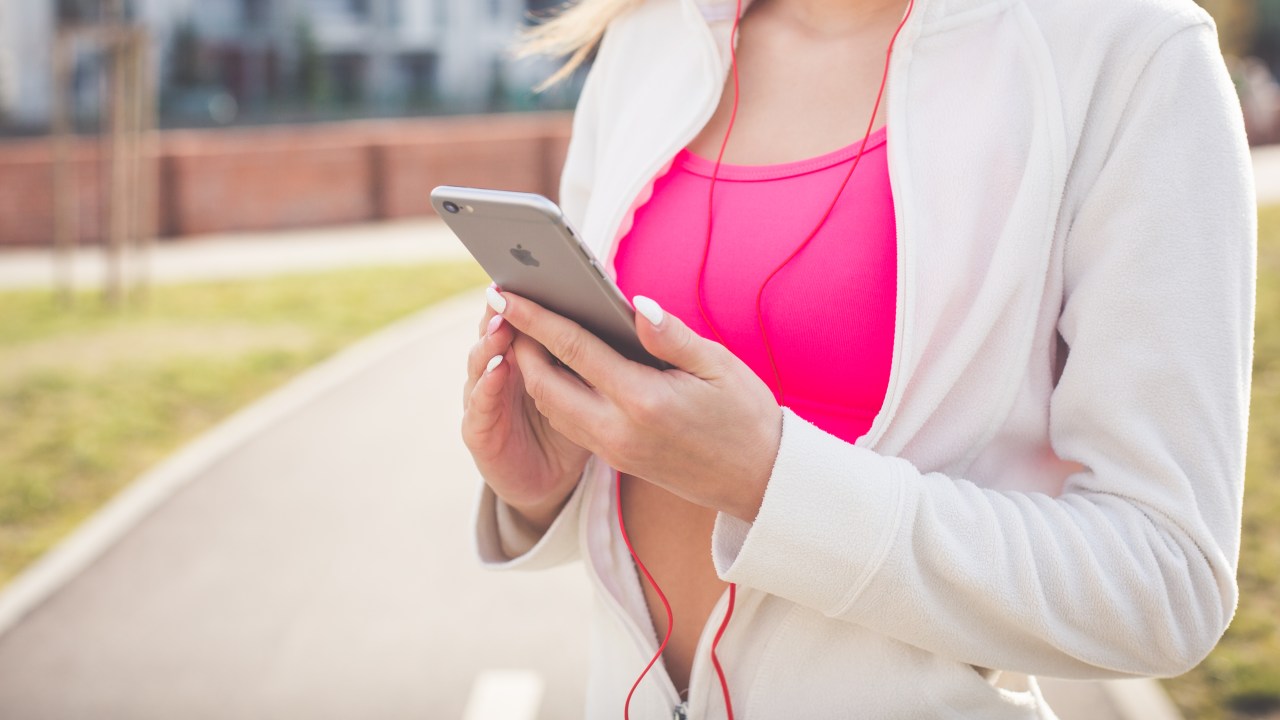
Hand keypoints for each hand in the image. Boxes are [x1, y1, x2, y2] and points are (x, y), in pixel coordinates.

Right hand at [461, 284, 591, 532]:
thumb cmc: (584, 424)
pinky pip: (477, 407)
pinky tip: (497, 369)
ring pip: (481, 363)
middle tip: (513, 286)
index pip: (526, 318)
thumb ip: (603, 350)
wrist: (554, 480)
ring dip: (489, 341)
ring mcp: (485, 400)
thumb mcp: (600, 387)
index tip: (538, 267)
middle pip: (495, 332)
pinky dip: (484, 386)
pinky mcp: (479, 433)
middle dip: (502, 310)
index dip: (529, 296)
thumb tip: (630, 307)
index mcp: (532, 354)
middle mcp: (501, 370)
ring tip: (503, 322)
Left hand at [493, 289, 782, 520]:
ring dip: (531, 372)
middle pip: (545, 385)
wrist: (760, 482)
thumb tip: (634, 304)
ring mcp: (614, 451)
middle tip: (507, 308)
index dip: (536, 318)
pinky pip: (569, 424)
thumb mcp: (719, 366)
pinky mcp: (616, 460)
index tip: (506, 293)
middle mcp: (619, 431)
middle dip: (520, 345)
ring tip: (524, 332)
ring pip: (552, 409)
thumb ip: (671, 335)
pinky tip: (556, 367)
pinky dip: (552, 393)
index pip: (574, 351)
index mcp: (644, 402)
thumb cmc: (746, 416)